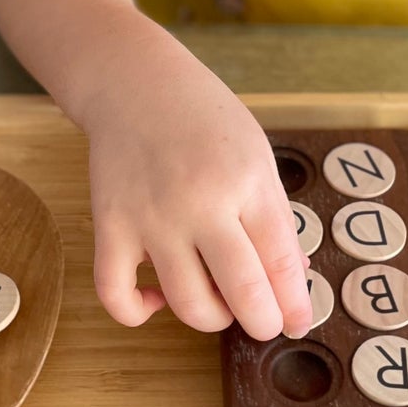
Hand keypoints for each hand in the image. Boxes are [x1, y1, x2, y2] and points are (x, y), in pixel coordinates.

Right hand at [82, 39, 312, 339]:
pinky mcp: (110, 227)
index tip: (297, 322)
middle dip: (262, 322)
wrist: (135, 84)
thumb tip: (292, 277)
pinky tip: (156, 298)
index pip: (281, 262)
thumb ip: (274, 215)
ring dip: (212, 318)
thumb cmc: (203, 118)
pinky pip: (118, 295)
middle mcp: (200, 203)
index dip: (294, 305)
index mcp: (246, 182)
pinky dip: (139, 312)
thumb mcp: (255, 155)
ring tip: (215, 300)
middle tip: (263, 321)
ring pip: (189, 305)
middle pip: (242, 293)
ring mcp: (151, 219)